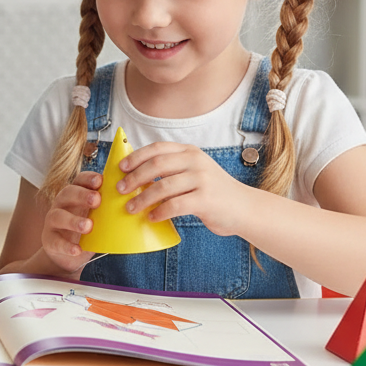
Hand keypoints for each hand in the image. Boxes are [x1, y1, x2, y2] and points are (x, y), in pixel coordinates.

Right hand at [40, 170, 102, 276]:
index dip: (88, 179)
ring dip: (73, 220)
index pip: (79, 180)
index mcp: (75, 194)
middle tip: (96, 200)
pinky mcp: (49, 240)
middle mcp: (61, 204)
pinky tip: (77, 249)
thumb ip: (109, 207)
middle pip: (67, 193)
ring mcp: (53, 222)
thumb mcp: (97, 215)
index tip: (100, 180)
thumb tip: (137, 203)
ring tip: (88, 226)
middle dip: (82, 195)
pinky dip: (66, 246)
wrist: (68, 253)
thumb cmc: (87, 229)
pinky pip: (56, 241)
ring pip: (58, 216)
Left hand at [117, 142, 251, 235]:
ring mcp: (202, 179)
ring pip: (162, 186)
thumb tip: (136, 179)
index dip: (136, 156)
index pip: (157, 148)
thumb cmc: (213, 192)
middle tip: (121, 189)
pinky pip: (175, 205)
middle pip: (156, 165)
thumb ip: (172, 171)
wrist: (244, 208)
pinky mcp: (206, 199)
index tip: (121, 167)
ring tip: (131, 208)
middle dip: (134, 178)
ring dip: (142, 198)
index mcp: (190, 152)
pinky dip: (159, 212)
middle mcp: (196, 162)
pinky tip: (151, 217)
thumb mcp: (194, 172)